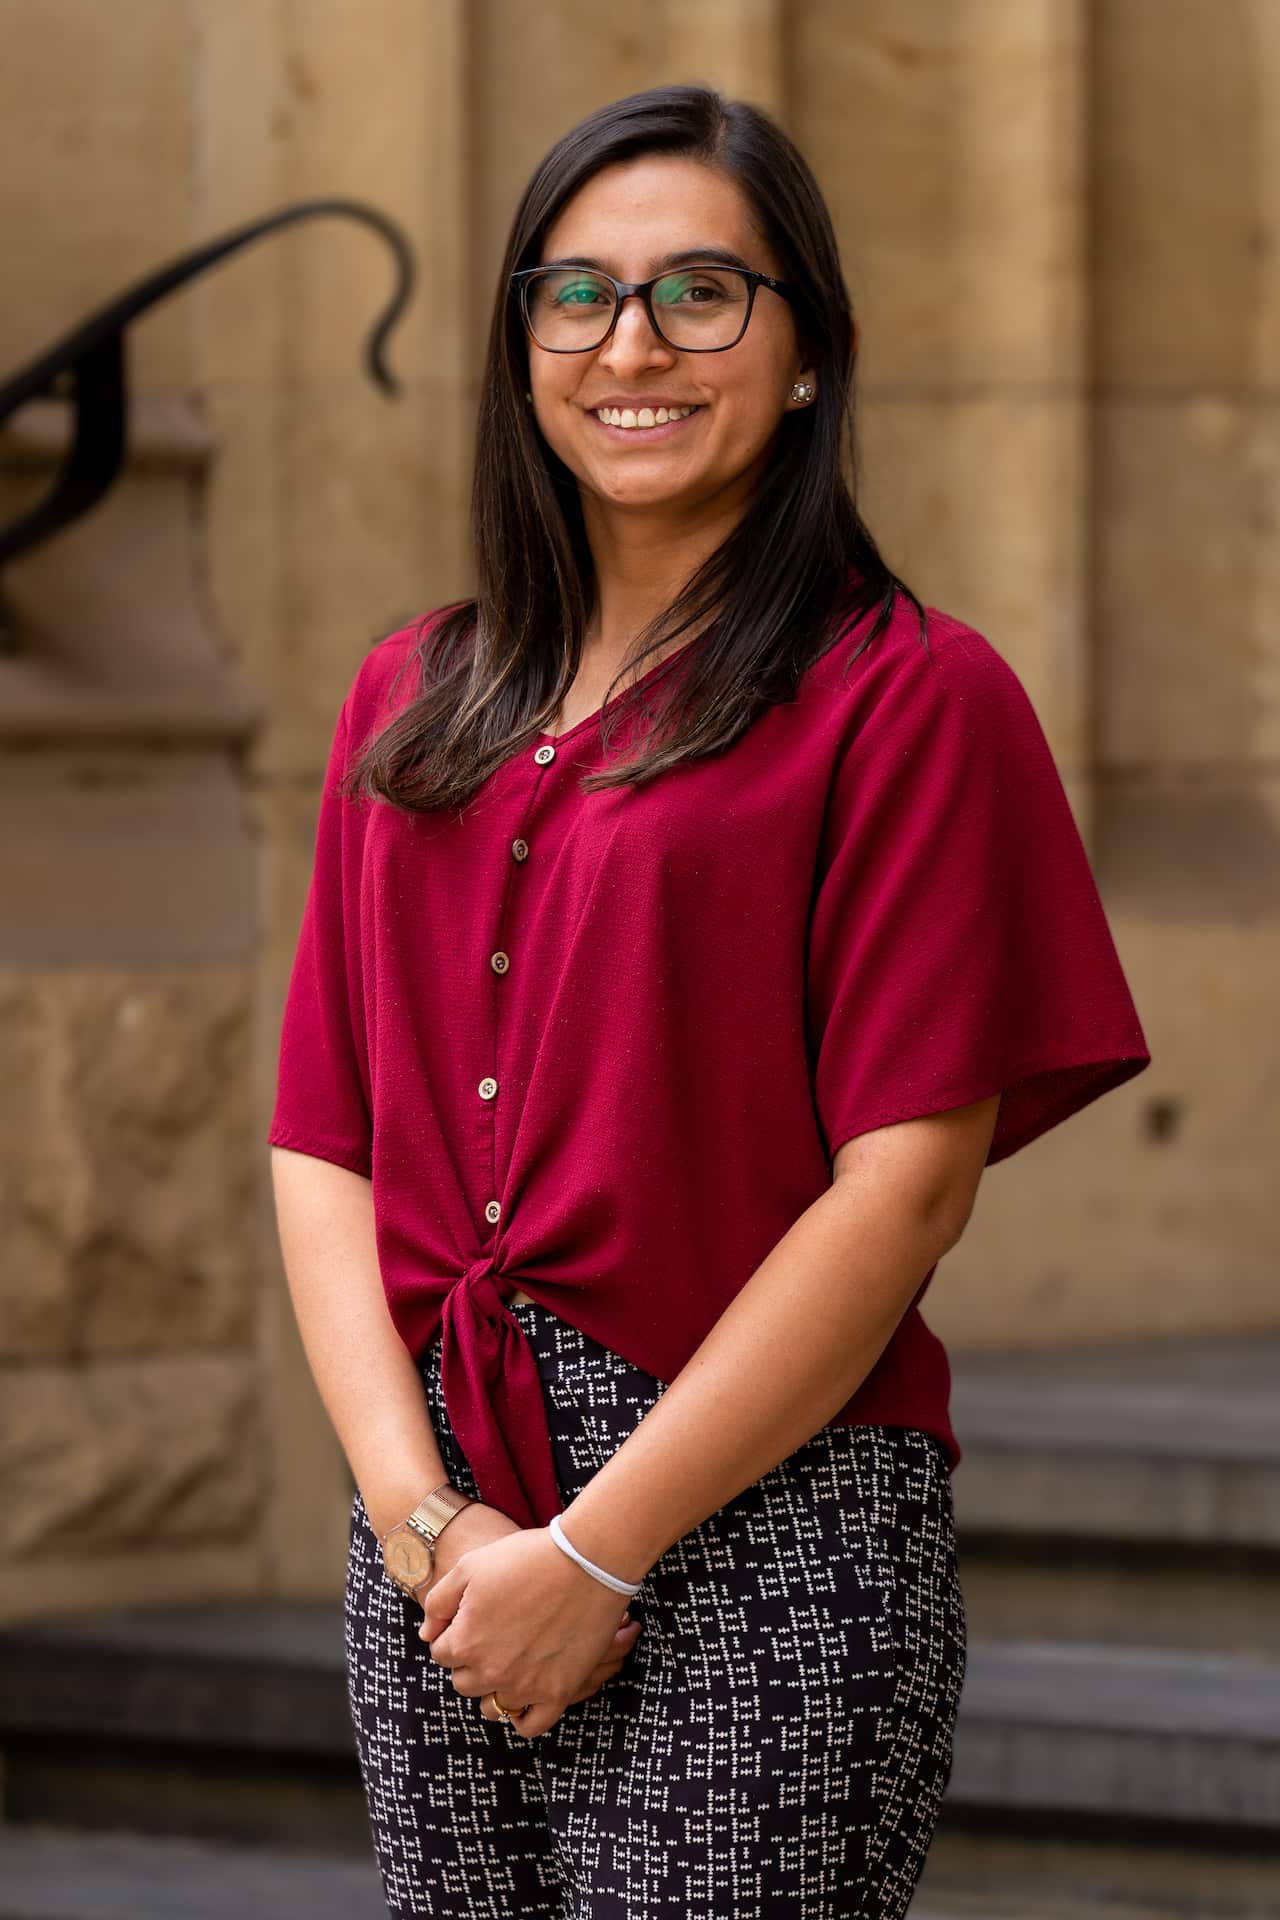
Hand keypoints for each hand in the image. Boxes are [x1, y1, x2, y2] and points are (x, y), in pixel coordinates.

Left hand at [420, 1526, 644, 1738]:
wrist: (585, 1561)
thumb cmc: (527, 1558)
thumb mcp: (470, 1566)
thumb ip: (439, 1603)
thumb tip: (428, 1635)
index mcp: (465, 1642)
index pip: (441, 1653)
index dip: (453, 1634)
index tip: (472, 1619)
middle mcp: (491, 1672)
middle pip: (464, 1682)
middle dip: (470, 1662)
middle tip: (492, 1637)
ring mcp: (525, 1687)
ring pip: (493, 1707)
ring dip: (494, 1688)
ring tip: (509, 1663)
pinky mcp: (557, 1693)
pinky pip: (531, 1725)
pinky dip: (523, 1717)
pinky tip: (525, 1695)